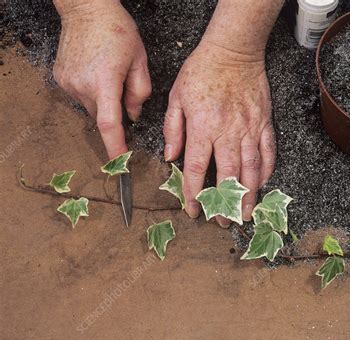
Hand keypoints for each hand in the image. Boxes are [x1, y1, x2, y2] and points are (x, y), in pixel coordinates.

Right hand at [53, 0, 150, 158]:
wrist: (85, 8)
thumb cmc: (117, 30)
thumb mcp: (139, 60)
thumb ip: (139, 92)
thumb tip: (133, 116)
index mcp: (105, 81)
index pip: (109, 124)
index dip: (115, 147)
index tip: (119, 165)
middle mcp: (82, 85)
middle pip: (102, 116)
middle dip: (115, 111)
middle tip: (121, 88)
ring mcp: (68, 82)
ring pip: (91, 106)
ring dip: (102, 99)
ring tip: (107, 73)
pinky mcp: (60, 78)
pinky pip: (80, 95)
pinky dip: (91, 91)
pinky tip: (95, 71)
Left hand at [164, 41, 275, 226]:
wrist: (233, 51)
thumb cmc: (201, 71)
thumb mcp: (176, 97)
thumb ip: (173, 130)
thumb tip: (170, 157)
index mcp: (203, 127)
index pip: (197, 168)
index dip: (194, 193)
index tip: (193, 210)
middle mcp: (227, 132)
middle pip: (228, 175)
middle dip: (225, 203)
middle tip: (224, 221)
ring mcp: (249, 128)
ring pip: (251, 168)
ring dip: (249, 194)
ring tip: (247, 213)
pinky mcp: (264, 123)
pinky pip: (268, 151)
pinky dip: (267, 170)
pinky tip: (264, 184)